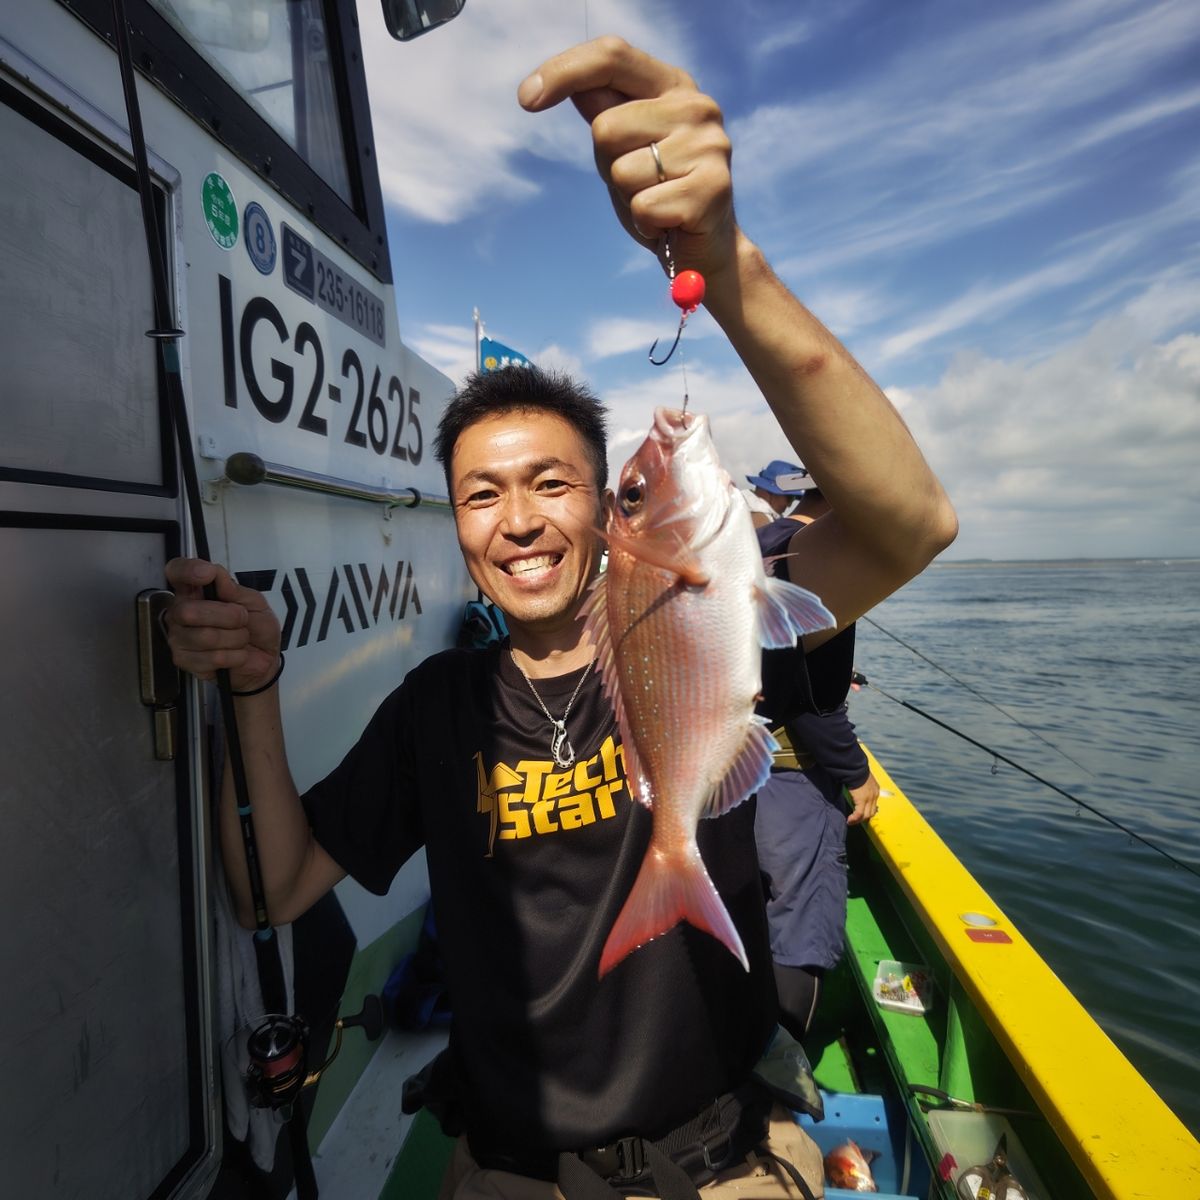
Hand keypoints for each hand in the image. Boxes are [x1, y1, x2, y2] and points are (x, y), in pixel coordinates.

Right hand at [163, 557, 281, 692]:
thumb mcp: (254, 602)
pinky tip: (235, 654)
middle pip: (189, 611)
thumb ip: (233, 588)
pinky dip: (234, 656)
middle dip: (228, 617)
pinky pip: (212, 657)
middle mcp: (181, 612)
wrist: (265, 658)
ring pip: (204, 636)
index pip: (176, 572)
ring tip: (240, 639)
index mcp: (196, 591)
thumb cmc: (257, 628)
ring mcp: (179, 637)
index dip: (186, 570)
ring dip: (235, 638)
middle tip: (242, 620)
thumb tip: (214, 572)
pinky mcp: (184, 660)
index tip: (207, 574)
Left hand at [519, 37, 736, 281]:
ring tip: (658, 204)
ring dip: (629, 199)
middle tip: (642, 184)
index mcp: (674, 86)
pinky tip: (668, 224)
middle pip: (606, 129)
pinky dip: (644, 224)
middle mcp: (698, 107)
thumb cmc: (659, 194)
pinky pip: (643, 207)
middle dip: (609, 165)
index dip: (563, 71)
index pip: (612, 57)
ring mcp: (710, 146)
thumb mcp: (625, 149)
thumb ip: (605, 112)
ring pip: (622, 171)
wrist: (704, 251)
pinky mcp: (713, 189)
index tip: (525, 99)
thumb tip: (573, 85)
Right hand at [845, 774, 879, 825]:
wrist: (856, 768)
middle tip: (855, 820)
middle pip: (871, 812)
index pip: (874, 805)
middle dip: (864, 818)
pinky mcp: (862, 801)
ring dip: (858, 820)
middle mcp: (875, 795)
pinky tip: (849, 820)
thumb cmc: (857, 771)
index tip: (861, 814)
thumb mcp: (863, 779)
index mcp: (876, 789)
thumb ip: (862, 785)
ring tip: (851, 822)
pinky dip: (854, 819)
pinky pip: (859, 814)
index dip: (867, 811)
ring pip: (866, 815)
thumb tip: (857, 789)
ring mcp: (869, 799)